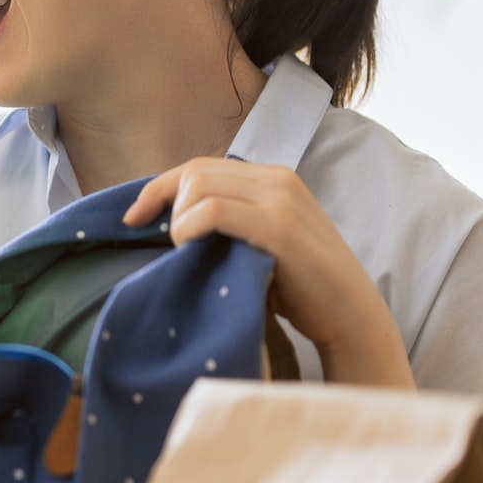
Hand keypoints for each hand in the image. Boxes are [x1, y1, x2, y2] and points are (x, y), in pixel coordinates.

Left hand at [123, 159, 412, 387]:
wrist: (349, 315)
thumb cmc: (299, 289)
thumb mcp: (257, 243)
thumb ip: (228, 223)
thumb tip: (171, 222)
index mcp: (272, 179)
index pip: (200, 167)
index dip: (158, 189)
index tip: (133, 218)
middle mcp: (277, 179)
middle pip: (195, 172)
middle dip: (165, 204)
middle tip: (167, 244)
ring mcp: (281, 199)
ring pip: (199, 185)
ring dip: (179, 220)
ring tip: (187, 252)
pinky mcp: (279, 226)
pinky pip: (213, 210)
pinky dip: (189, 227)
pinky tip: (189, 249)